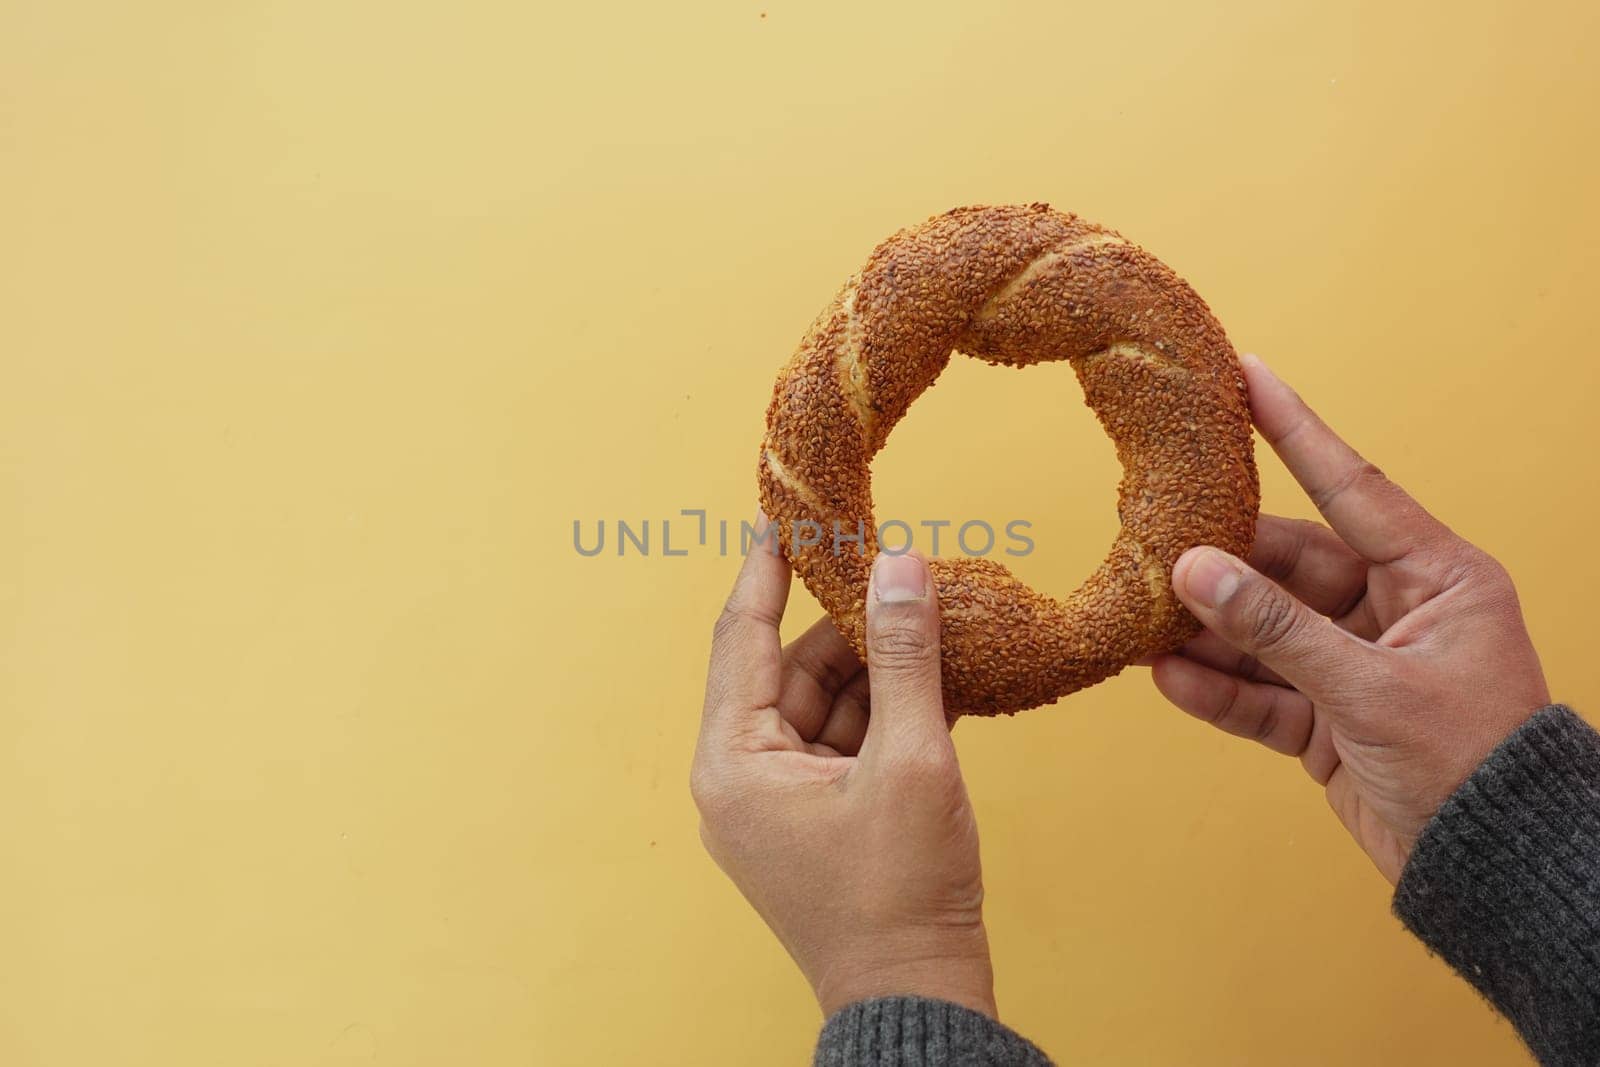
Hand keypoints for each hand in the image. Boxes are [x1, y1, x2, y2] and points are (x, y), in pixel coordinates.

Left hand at [691, 526, 994, 1017]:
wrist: (916, 999)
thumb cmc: (901, 895)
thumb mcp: (911, 760)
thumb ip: (906, 656)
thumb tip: (901, 565)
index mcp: (734, 764)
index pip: (742, 638)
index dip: (767, 570)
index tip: (780, 514)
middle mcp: (741, 779)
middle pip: (792, 671)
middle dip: (851, 626)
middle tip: (900, 570)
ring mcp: (779, 803)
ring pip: (826, 706)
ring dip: (880, 670)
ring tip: (936, 622)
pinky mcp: (816, 821)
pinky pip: (846, 744)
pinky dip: (888, 714)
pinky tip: (938, 678)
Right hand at [1149, 355, 1549, 883]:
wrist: (1491, 868)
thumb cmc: (1468, 764)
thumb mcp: (1371, 690)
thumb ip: (1277, 630)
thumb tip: (1194, 572)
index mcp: (1436, 580)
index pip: (1351, 487)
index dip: (1296, 430)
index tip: (1249, 373)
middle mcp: (1394, 611)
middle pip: (1290, 567)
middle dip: (1222, 567)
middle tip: (1155, 548)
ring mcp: (1356, 665)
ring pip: (1265, 631)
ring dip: (1208, 633)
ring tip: (1143, 624)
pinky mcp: (1328, 719)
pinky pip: (1261, 691)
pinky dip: (1218, 689)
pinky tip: (1169, 678)